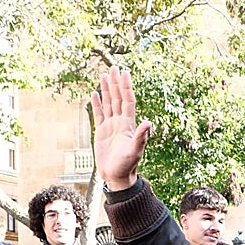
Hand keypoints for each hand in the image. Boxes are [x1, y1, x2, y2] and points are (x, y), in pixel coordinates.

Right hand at [90, 66, 152, 191]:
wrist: (116, 176)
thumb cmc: (127, 165)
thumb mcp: (135, 150)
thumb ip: (141, 136)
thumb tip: (149, 123)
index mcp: (128, 124)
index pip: (127, 100)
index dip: (126, 87)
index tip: (124, 72)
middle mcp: (120, 122)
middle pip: (118, 98)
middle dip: (116, 83)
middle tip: (113, 68)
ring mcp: (111, 126)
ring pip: (109, 103)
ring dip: (107, 90)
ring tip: (104, 75)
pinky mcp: (102, 132)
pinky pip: (99, 114)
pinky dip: (98, 103)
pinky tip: (95, 94)